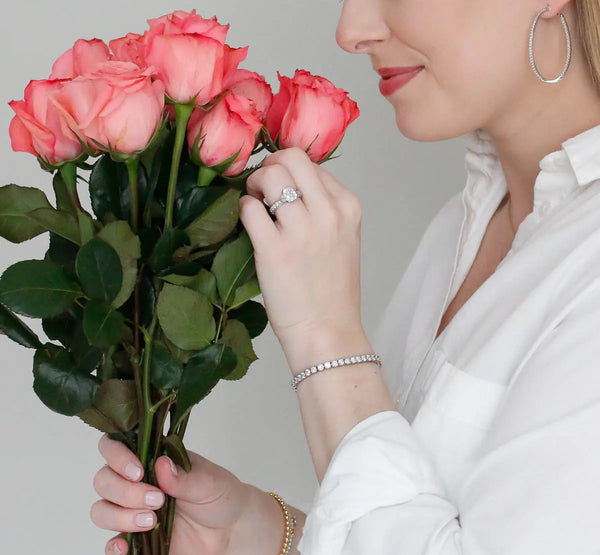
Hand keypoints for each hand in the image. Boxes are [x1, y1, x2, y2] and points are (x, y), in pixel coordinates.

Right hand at [91, 433, 250, 554]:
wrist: (229, 528)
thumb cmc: (218, 494)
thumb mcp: (209, 481)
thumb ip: (184, 476)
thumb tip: (161, 465)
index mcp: (151, 457)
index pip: (114, 446)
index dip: (117, 457)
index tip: (138, 472)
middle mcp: (135, 481)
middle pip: (103, 480)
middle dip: (125, 492)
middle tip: (158, 500)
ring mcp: (132, 509)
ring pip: (101, 510)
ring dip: (120, 517)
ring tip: (152, 522)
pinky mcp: (135, 537)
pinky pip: (110, 543)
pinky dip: (112, 547)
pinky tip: (125, 549)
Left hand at [240, 148, 365, 358]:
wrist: (328, 334)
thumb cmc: (332, 293)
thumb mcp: (343, 240)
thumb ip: (324, 209)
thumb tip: (289, 186)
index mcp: (348, 207)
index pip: (312, 164)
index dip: (289, 171)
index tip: (279, 189)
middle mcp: (328, 212)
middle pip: (291, 157)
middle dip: (269, 166)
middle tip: (261, 188)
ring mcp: (301, 230)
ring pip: (268, 176)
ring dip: (253, 185)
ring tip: (254, 205)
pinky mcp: (274, 249)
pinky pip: (249, 207)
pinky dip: (243, 209)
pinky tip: (249, 225)